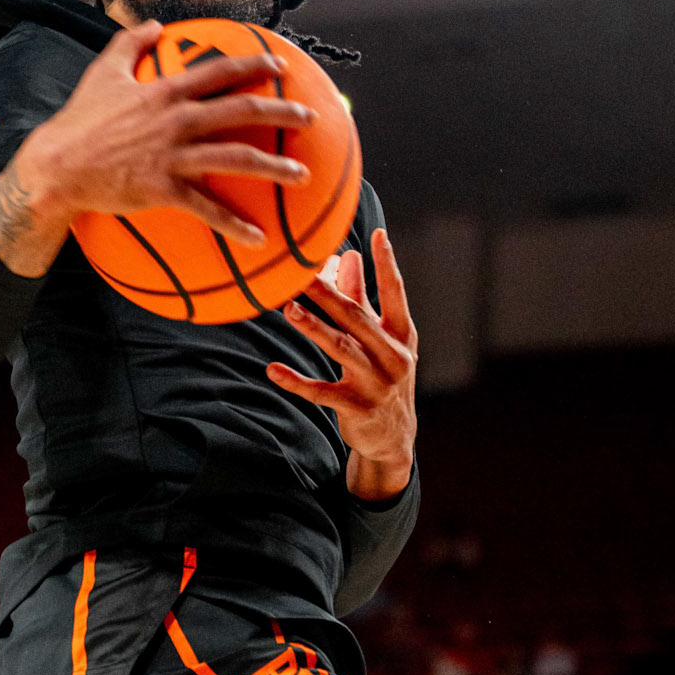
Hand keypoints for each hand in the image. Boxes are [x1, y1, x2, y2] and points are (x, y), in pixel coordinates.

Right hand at [0, 19, 315, 277]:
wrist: (56, 166)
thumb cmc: (79, 119)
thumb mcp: (103, 71)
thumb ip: (131, 42)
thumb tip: (155, 24)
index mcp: (166, 90)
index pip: (220, 71)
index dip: (255, 65)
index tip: (281, 67)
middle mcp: (177, 119)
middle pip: (241, 110)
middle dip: (281, 112)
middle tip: (310, 116)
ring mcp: (172, 155)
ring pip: (235, 157)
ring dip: (274, 167)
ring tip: (303, 175)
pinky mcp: (163, 189)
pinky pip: (208, 209)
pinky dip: (235, 225)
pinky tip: (258, 239)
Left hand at [265, 229, 417, 500]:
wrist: (393, 439)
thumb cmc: (382, 375)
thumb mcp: (380, 340)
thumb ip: (362, 299)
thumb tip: (349, 254)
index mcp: (402, 335)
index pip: (395, 294)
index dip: (387, 265)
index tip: (379, 235)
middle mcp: (394, 357)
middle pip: (357, 318)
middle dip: (329, 293)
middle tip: (302, 272)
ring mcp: (376, 384)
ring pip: (341, 349)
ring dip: (313, 328)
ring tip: (288, 310)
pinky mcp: (356, 408)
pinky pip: (321, 391)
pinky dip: (296, 381)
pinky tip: (272, 369)